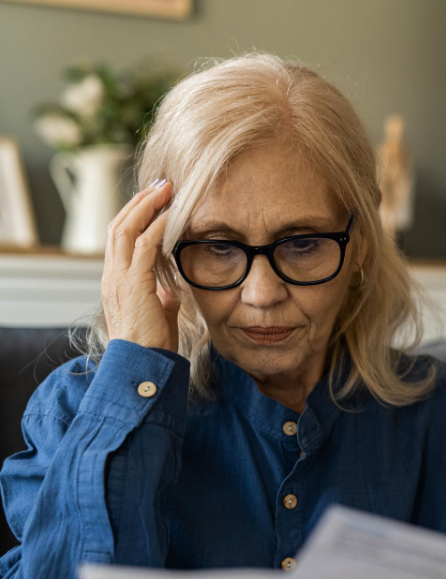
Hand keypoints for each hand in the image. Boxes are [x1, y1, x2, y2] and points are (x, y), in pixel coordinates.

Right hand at [102, 179, 181, 352]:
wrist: (142, 365)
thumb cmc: (151, 344)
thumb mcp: (158, 314)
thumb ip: (161, 298)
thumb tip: (171, 291)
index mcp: (116, 280)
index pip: (120, 237)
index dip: (136, 215)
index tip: (156, 199)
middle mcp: (113, 275)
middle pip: (119, 225)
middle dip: (140, 202)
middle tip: (162, 185)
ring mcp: (119, 278)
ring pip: (126, 230)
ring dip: (147, 206)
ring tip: (166, 190)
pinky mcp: (133, 285)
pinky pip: (144, 247)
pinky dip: (157, 227)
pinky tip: (171, 215)